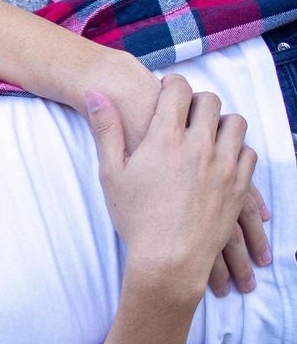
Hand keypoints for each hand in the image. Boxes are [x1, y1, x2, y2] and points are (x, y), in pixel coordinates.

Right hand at [87, 75, 258, 309]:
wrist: (169, 258)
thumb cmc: (135, 218)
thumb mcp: (111, 174)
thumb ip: (106, 130)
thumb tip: (95, 93)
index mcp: (165, 138)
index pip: (178, 89)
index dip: (171, 85)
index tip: (166, 91)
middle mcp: (199, 145)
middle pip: (209, 100)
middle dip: (196, 101)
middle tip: (185, 114)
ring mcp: (224, 163)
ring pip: (235, 122)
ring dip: (220, 123)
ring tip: (206, 136)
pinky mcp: (240, 183)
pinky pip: (248, 151)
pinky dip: (236, 150)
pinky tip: (221, 160)